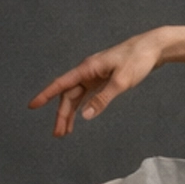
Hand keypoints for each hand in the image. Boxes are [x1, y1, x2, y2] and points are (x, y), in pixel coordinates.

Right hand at [29, 30, 165, 136]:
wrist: (152, 48)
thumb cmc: (137, 60)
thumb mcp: (121, 82)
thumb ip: (103, 99)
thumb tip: (85, 116)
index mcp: (87, 68)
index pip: (61, 84)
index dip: (45, 95)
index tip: (32, 105)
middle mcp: (87, 71)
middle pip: (68, 95)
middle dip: (61, 115)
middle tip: (58, 134)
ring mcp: (94, 75)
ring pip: (76, 96)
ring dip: (70, 113)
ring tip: (65, 132)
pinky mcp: (103, 78)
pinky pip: (86, 95)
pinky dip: (82, 107)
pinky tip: (79, 117)